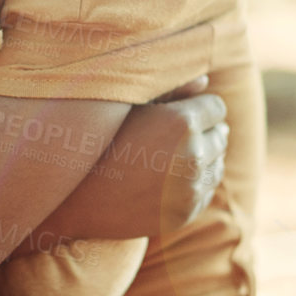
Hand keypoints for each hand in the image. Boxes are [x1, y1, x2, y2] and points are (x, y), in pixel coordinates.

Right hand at [17, 75, 228, 251]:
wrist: (74, 197)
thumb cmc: (99, 141)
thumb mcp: (131, 106)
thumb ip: (173, 89)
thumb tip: (207, 82)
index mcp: (182, 123)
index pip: (216, 108)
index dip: (199, 108)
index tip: (182, 112)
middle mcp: (192, 157)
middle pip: (220, 136)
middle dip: (203, 132)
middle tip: (174, 136)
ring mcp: (190, 190)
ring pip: (217, 165)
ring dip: (202, 159)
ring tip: (171, 157)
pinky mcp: (186, 214)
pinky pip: (205, 192)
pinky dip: (194, 184)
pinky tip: (168, 179)